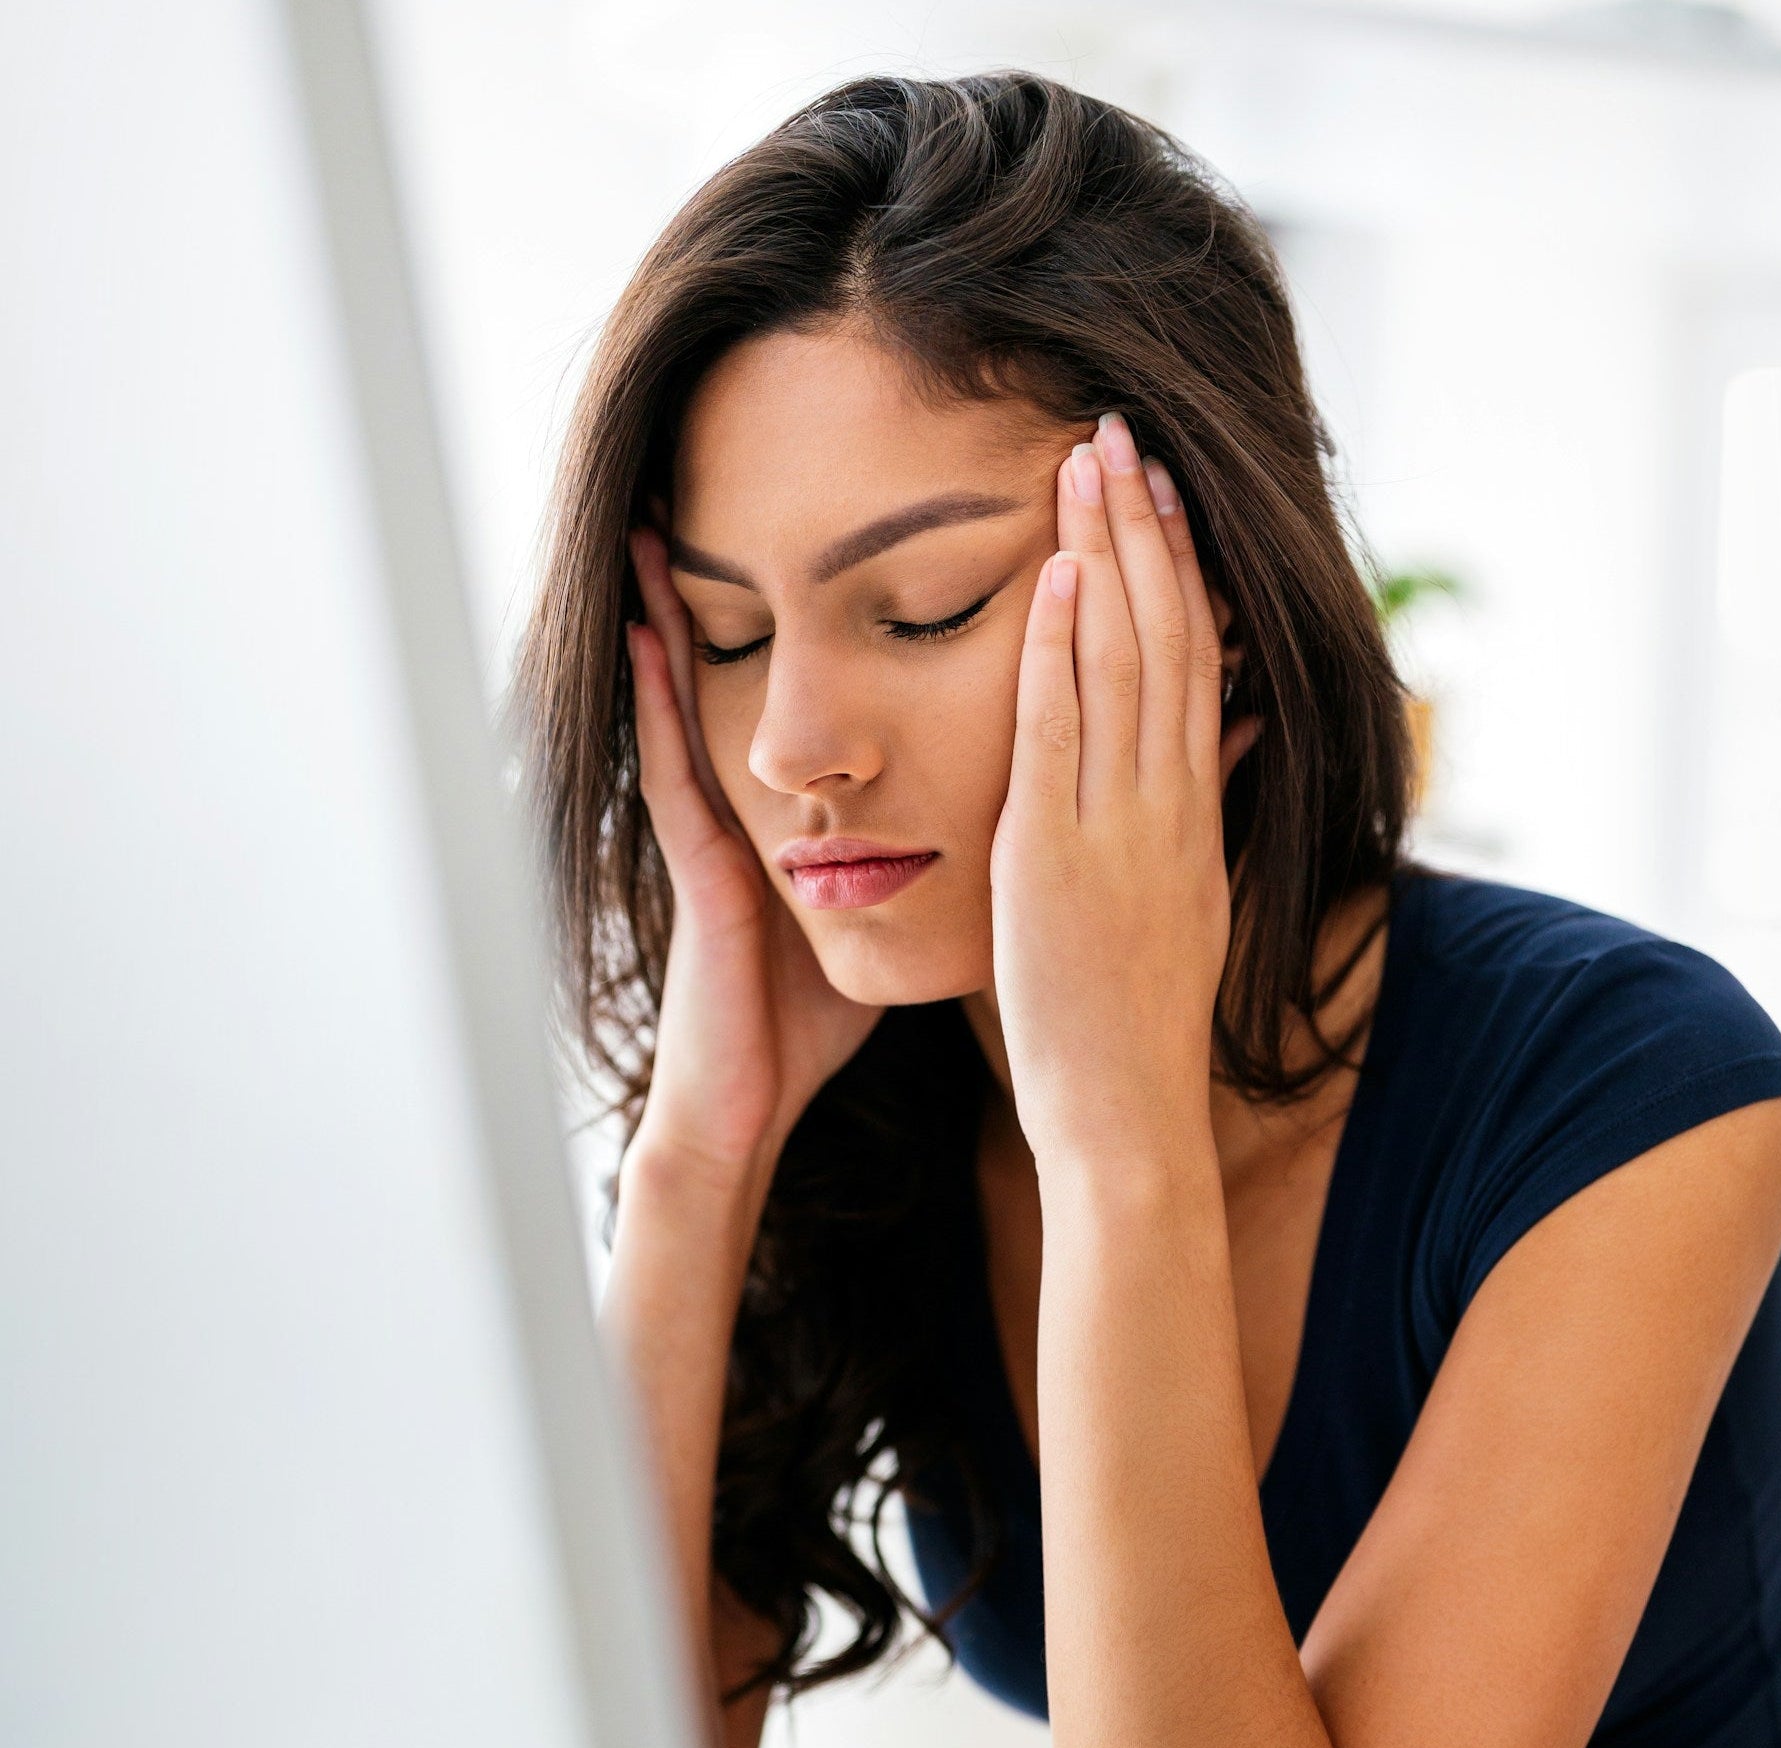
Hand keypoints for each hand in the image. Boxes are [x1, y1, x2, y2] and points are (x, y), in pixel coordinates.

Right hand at [620, 525, 882, 1191]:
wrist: (759, 1097)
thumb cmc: (817, 1015)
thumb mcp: (882, 920)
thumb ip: (933, 865)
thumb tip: (1011, 828)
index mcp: (813, 806)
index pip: (828, 688)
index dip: (844, 616)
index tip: (866, 533)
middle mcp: (760, 798)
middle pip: (762, 670)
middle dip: (757, 586)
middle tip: (752, 488)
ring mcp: (719, 823)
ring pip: (700, 692)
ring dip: (680, 610)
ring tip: (665, 520)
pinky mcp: (695, 859)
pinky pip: (668, 760)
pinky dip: (652, 692)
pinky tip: (640, 627)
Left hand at [989, 416, 1261, 1172]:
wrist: (1127, 1114)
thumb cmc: (1137, 1020)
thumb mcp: (1185, 899)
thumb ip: (1199, 808)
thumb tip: (1226, 731)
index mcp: (1192, 810)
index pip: (1194, 661)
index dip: (1179, 566)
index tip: (1161, 490)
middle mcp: (1167, 803)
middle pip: (1167, 637)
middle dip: (1146, 529)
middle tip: (1124, 432)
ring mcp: (1117, 825)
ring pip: (1122, 664)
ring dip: (1103, 556)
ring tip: (1087, 461)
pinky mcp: (1054, 856)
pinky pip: (1059, 733)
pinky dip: (1054, 650)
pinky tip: (1046, 574)